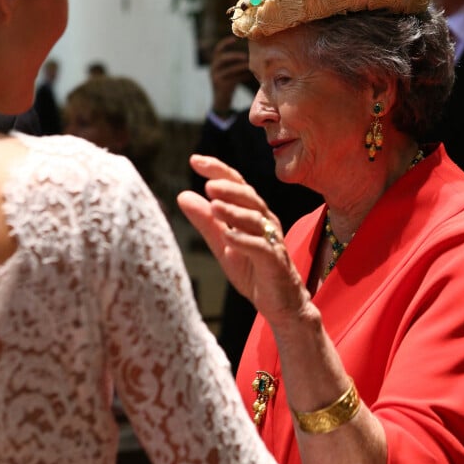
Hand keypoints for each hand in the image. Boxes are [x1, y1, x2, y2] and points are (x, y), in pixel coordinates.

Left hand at [177, 155, 310, 325]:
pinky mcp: (275, 262)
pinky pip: (262, 248)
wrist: (280, 303)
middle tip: (208, 184)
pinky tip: (228, 236)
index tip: (195, 160)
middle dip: (229, 188)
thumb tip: (183, 195)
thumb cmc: (253, 270)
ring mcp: (272, 241)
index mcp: (253, 213)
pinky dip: (244, 241)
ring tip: (214, 206)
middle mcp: (266, 222)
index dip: (218, 170)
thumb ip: (205, 222)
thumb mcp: (223, 244)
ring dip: (235, 212)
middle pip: (249, 197)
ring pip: (256, 220)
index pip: (236, 184)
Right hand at [209, 36, 251, 115]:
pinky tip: (250, 76)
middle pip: (222, 58)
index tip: (234, 38)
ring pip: (228, 69)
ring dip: (240, 66)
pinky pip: (233, 79)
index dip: (225, 43)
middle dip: (234, 56)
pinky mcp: (221, 85)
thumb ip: (235, 63)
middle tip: (245, 56)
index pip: (217, 50)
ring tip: (249, 65)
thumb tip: (252, 52)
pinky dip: (242, 76)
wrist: (221, 101)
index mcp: (215, 63)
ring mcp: (216, 77)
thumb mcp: (229, 71)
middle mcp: (213, 69)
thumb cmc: (228, 83)